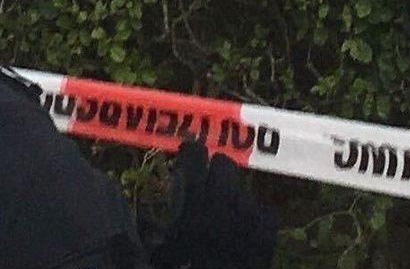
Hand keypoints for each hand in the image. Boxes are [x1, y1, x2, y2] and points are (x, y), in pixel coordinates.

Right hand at [148, 140, 277, 268]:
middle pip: (224, 162)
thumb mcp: (165, 255)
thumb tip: (140, 228)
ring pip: (242, 187)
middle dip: (216, 169)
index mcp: (195, 205)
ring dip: (233, 197)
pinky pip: (262, 208)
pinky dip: (253, 218)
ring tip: (226, 217)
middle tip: (208, 185)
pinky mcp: (268, 224)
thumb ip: (156, 235)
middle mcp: (223, 201)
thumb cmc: (191, 268)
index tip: (188, 152)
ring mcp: (250, 211)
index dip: (191, 152)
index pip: (194, 157)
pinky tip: (245, 232)